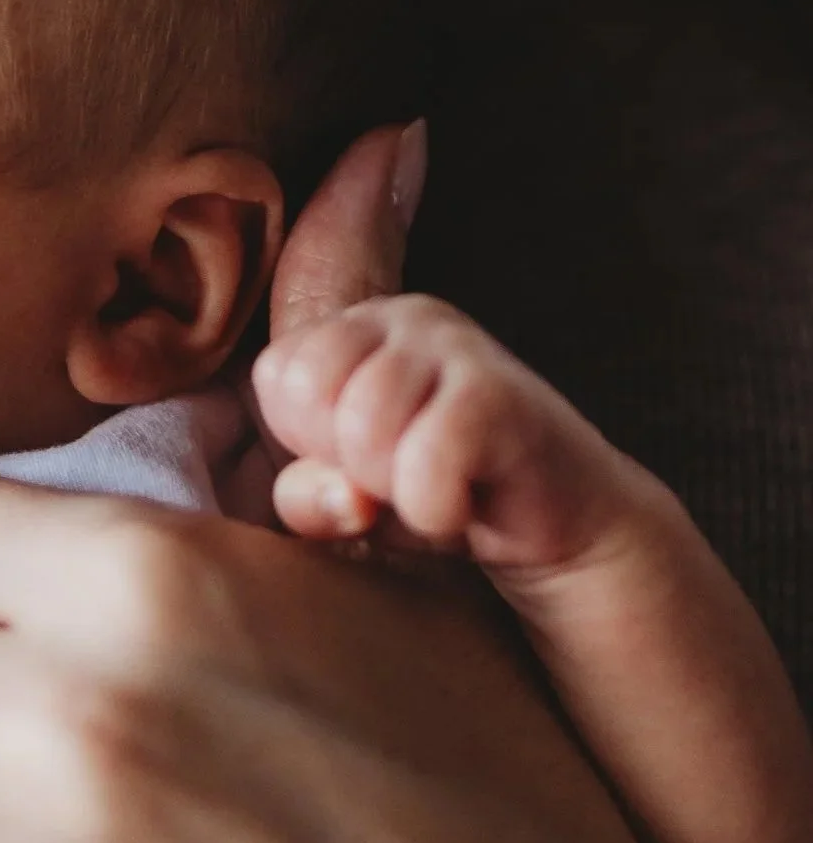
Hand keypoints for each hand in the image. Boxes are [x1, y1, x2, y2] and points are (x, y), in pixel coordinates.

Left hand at [260, 286, 631, 564]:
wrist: (565, 528)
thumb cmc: (445, 499)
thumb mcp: (351, 500)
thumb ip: (308, 495)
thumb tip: (343, 497)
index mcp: (355, 324)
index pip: (277, 374)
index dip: (308, 442)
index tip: (366, 461)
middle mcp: (402, 314)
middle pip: (309, 389)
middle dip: (347, 461)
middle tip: (405, 476)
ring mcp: (454, 342)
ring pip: (362, 425)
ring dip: (397, 489)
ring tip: (440, 485)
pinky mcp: (498, 391)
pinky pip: (426, 460)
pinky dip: (437, 508)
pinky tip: (469, 504)